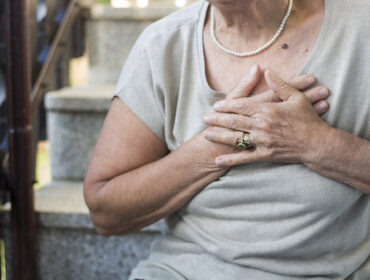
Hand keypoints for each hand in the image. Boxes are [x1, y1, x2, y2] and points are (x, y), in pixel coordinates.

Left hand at [203, 69, 330, 165]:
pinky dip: (230, 160)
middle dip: (217, 120)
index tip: (216, 106)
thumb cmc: (308, 120)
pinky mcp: (265, 155)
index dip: (226, 106)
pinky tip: (218, 160)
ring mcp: (262, 141)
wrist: (318, 145)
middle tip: (204, 118)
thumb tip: (266, 71)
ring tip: (206, 135)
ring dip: (219, 136)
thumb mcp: (296, 98)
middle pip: (234, 121)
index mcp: (267, 110)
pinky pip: (244, 158)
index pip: (241, 106)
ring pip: (236, 138)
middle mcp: (262, 125)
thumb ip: (279, 84)